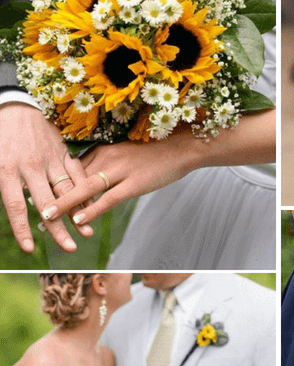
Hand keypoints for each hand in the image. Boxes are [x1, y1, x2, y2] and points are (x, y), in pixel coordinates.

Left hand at [0, 104, 94, 252]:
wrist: (15, 105)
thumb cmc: (0, 135)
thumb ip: (2, 186)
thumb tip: (10, 205)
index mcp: (7, 169)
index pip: (15, 205)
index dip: (22, 228)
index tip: (29, 249)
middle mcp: (30, 167)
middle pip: (46, 203)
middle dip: (58, 229)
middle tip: (69, 249)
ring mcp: (49, 159)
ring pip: (65, 190)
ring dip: (77, 213)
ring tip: (86, 233)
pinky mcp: (62, 152)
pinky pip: (76, 173)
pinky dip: (85, 191)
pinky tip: (92, 207)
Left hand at [48, 130, 199, 227]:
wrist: (183, 146)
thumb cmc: (156, 151)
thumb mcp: (125, 153)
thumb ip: (107, 164)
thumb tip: (90, 180)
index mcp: (104, 148)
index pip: (73, 168)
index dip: (57, 182)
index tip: (41, 193)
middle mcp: (107, 157)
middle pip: (74, 178)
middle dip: (55, 195)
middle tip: (38, 209)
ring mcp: (120, 170)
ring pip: (86, 189)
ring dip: (66, 204)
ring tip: (48, 218)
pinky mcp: (134, 183)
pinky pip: (108, 198)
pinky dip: (92, 209)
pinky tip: (80, 219)